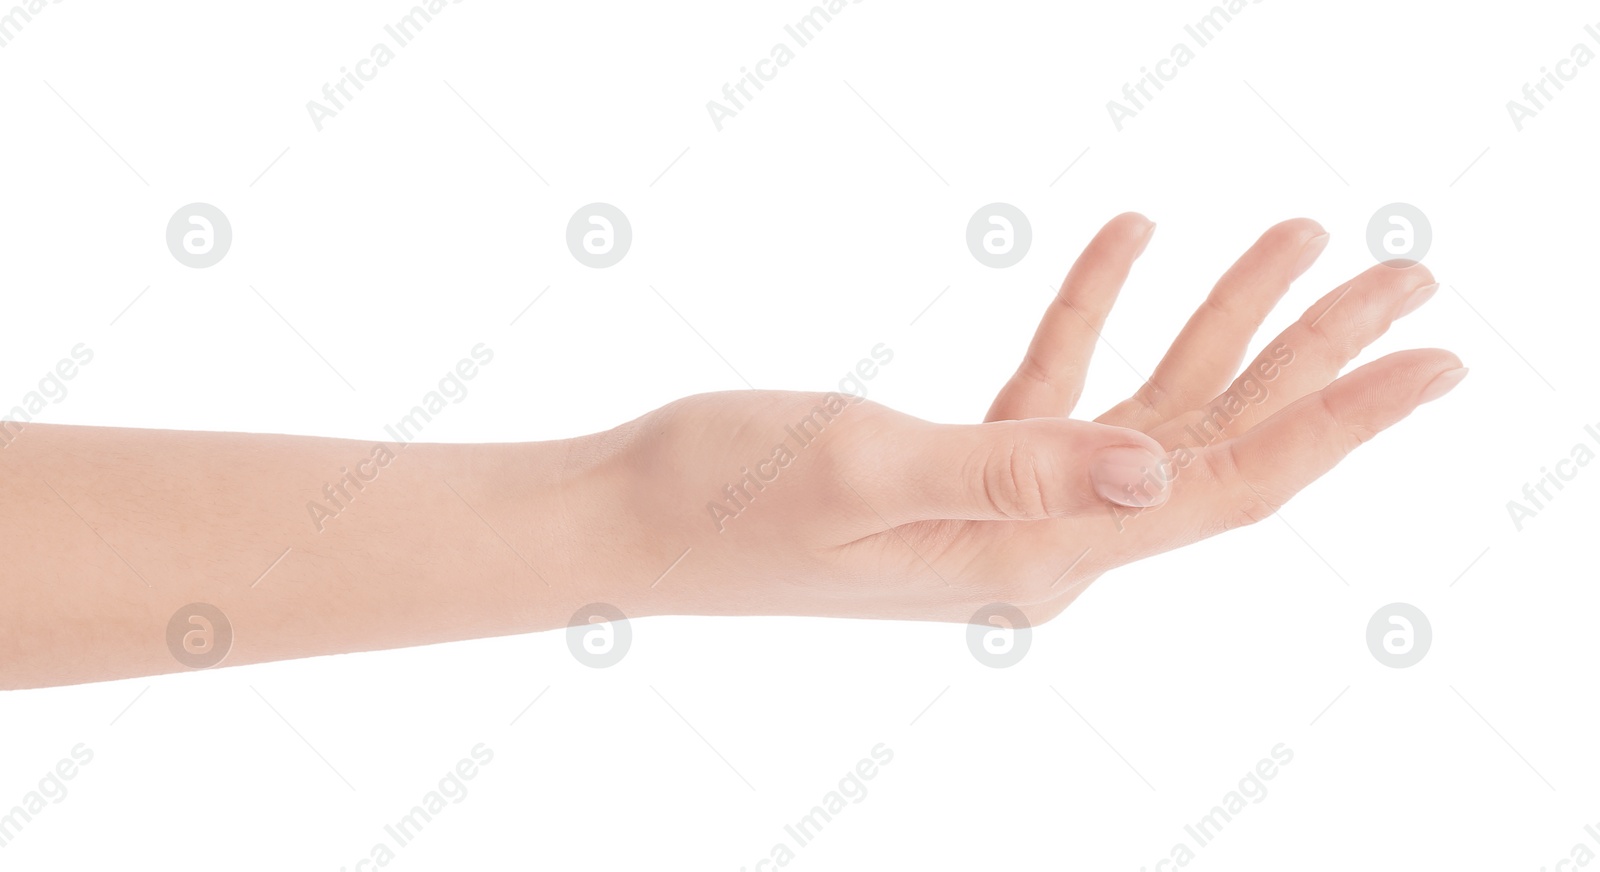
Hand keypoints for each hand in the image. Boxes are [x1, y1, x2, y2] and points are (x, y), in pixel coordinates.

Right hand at [593, 213, 1463, 626]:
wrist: (630, 515)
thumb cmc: (725, 498)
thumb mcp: (871, 470)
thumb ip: (1019, 472)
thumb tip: (1152, 474)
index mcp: (1037, 558)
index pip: (1227, 484)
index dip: (1340, 419)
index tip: (1436, 361)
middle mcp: (1043, 541)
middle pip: (1214, 440)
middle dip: (1314, 355)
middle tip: (1405, 274)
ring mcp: (1003, 505)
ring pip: (1148, 407)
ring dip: (1221, 322)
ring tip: (1295, 237)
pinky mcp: (959, 465)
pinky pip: (1057, 384)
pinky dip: (1097, 311)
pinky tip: (1128, 241)